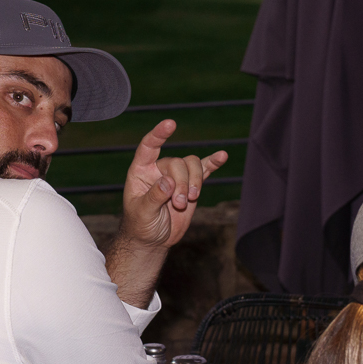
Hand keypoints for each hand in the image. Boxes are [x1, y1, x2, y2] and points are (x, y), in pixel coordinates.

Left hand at [120, 119, 227, 250]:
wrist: (153, 239)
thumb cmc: (140, 225)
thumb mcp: (142, 213)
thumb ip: (153, 197)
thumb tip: (168, 181)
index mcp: (141, 171)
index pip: (148, 147)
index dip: (158, 134)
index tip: (170, 124)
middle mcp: (159, 169)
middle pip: (178, 162)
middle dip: (182, 183)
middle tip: (179, 203)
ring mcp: (176, 176)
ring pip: (192, 165)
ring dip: (195, 182)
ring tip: (190, 200)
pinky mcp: (191, 186)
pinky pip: (204, 170)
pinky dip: (213, 163)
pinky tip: (222, 156)